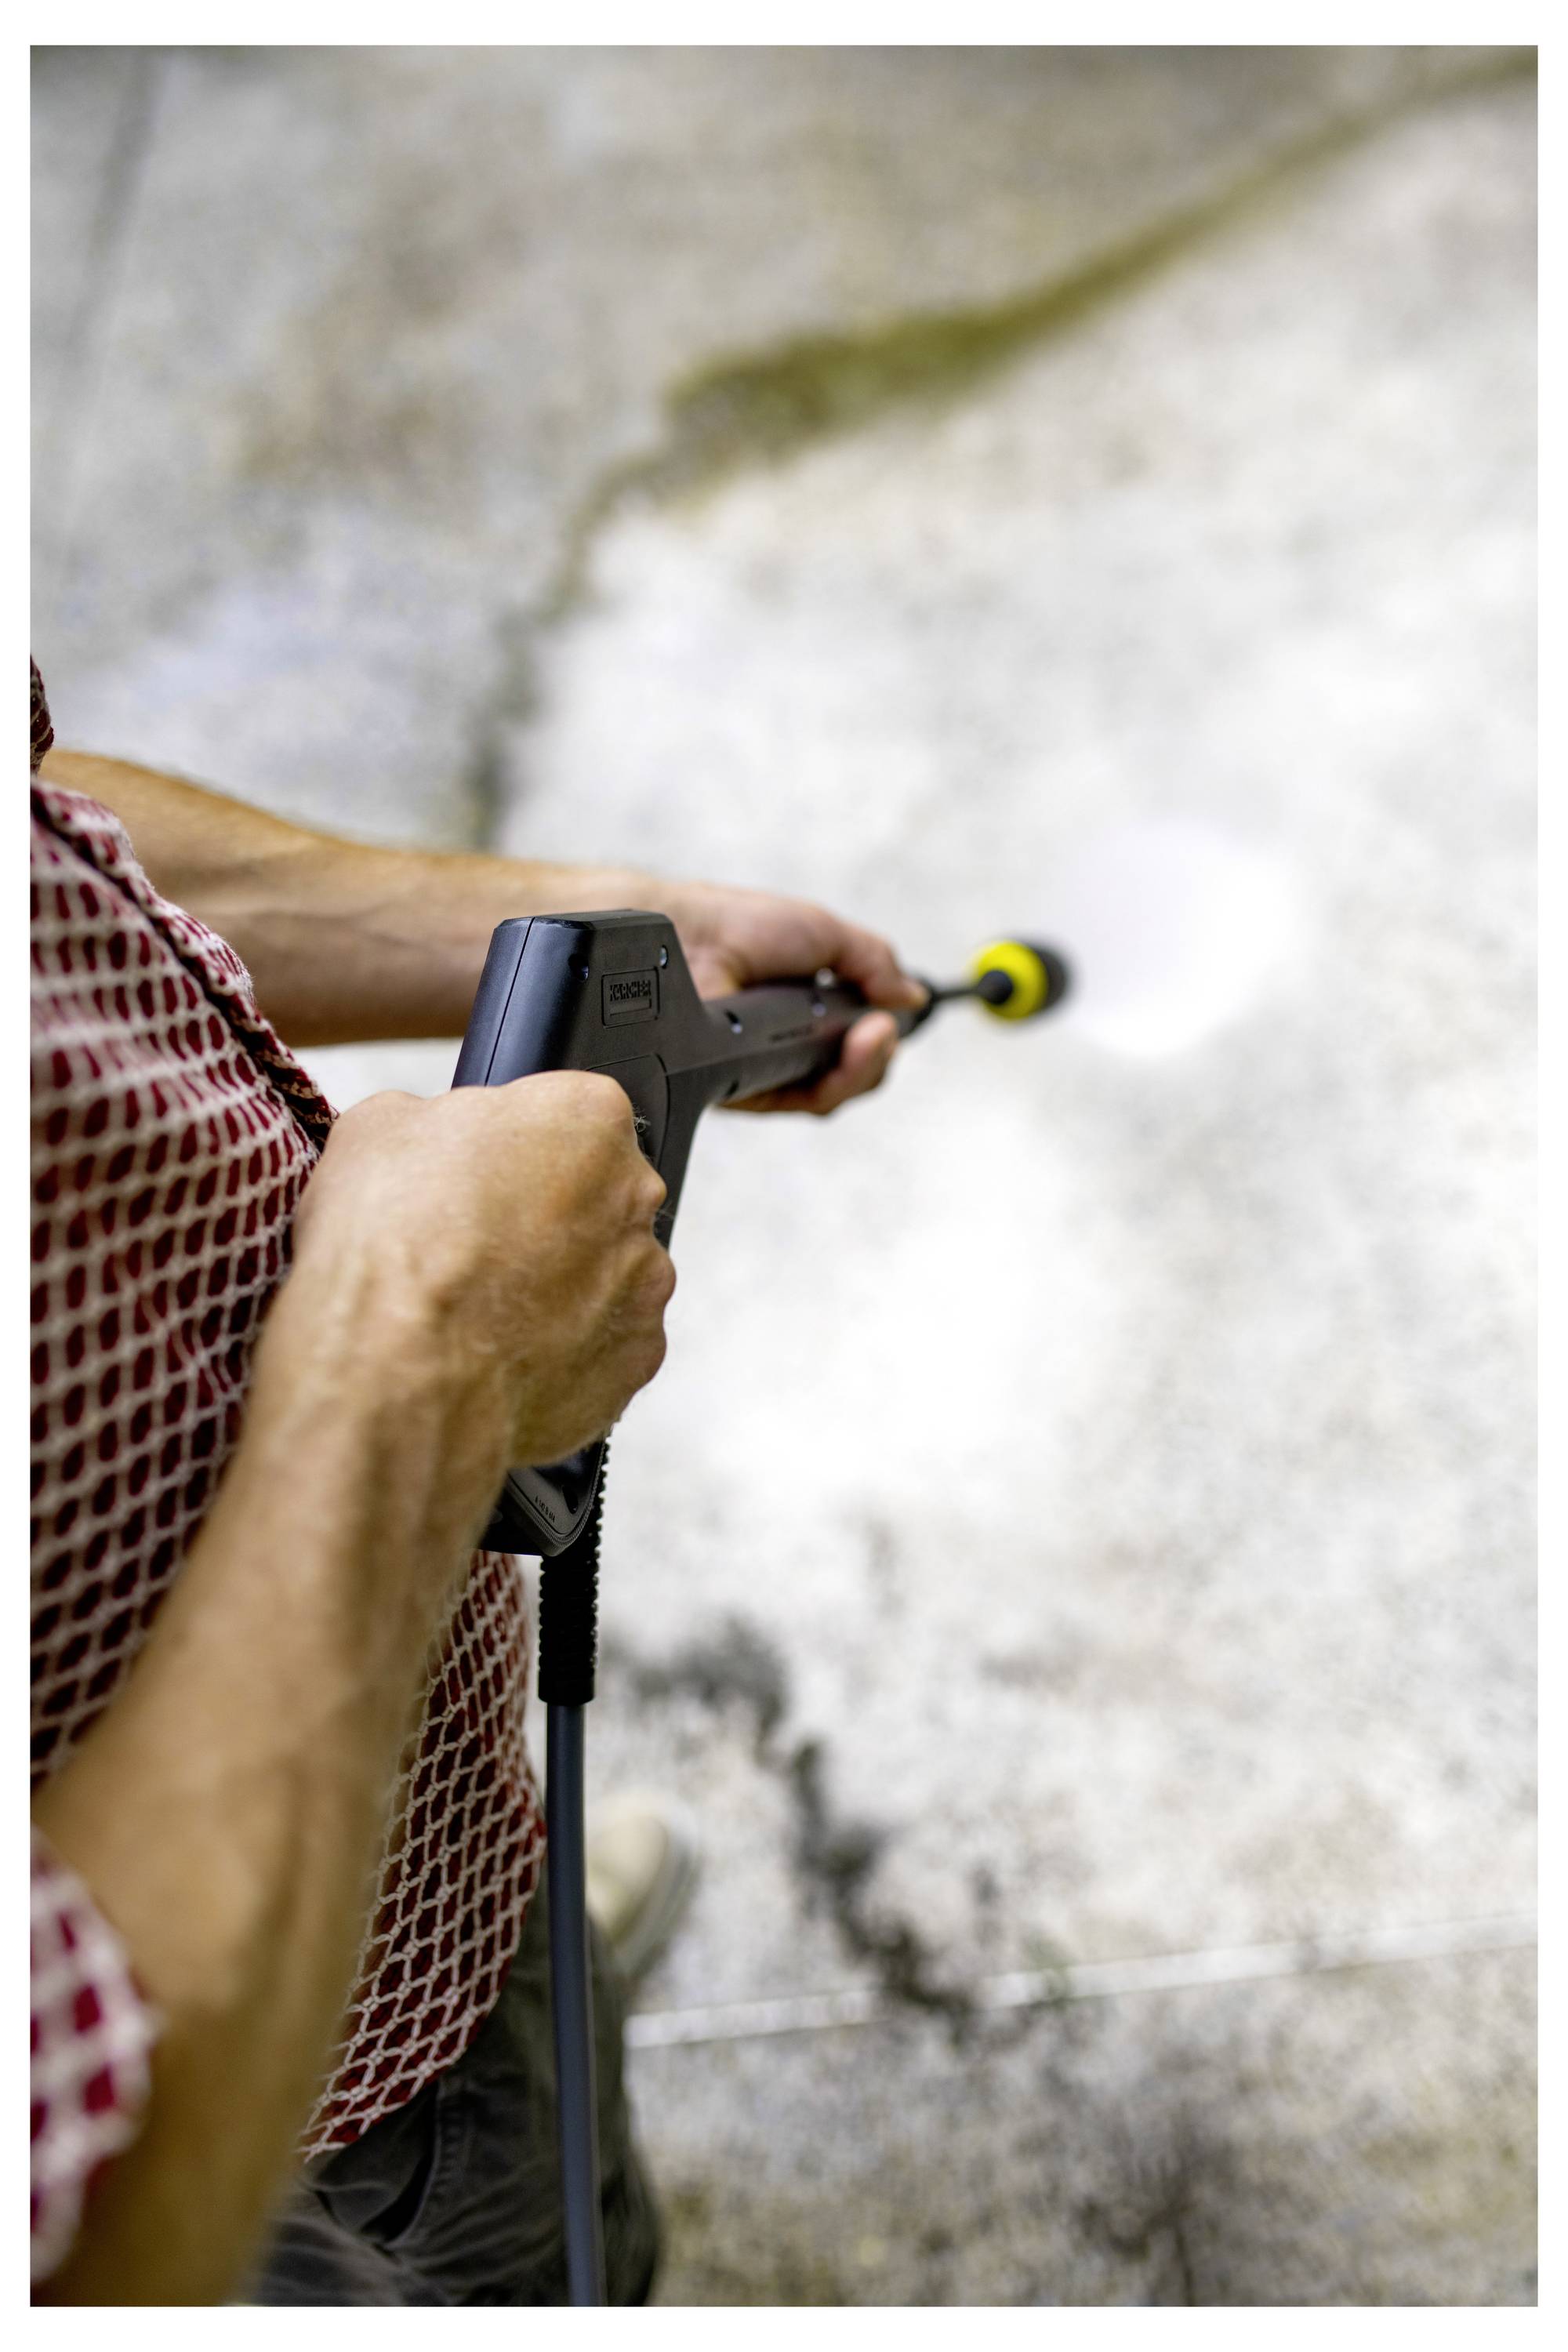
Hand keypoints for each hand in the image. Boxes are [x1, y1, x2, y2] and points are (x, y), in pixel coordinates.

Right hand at [289, 1074, 674, 1476]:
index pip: (565, 1114)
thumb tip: (433, 1138)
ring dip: (559, 1286)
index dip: (511, 1148)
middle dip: (544, 1216)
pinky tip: (502, 1356)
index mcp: (587, 1117)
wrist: (398, 1371)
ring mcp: (644, 1281)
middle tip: (473, 1248)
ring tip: (481, 1312)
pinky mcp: (638, 1357)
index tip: (476, 1178)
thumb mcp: (379, 1130)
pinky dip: (564, 1350)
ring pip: (605, 1273)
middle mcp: (634, 1194)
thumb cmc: (389, 1244)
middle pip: (593, 1195)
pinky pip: (605, 1344)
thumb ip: (434, 1121)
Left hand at [655, 878, 926, 1114]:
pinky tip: (843, 1052)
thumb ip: (872, 964)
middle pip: (851, 1074)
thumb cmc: (741, 925)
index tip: (893, 1014)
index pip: (857, 1041)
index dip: (881, 1036)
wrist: (692, 936)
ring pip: (833, 1093)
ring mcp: (769, 1066)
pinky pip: (803, 1100)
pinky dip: (835, 1080)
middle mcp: (788, 1041)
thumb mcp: (824, 933)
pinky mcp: (749, 1088)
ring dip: (864, 1067)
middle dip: (878, 1055)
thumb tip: (911, 996)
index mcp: (807, 1007)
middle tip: (881, 1030)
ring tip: (870, 1037)